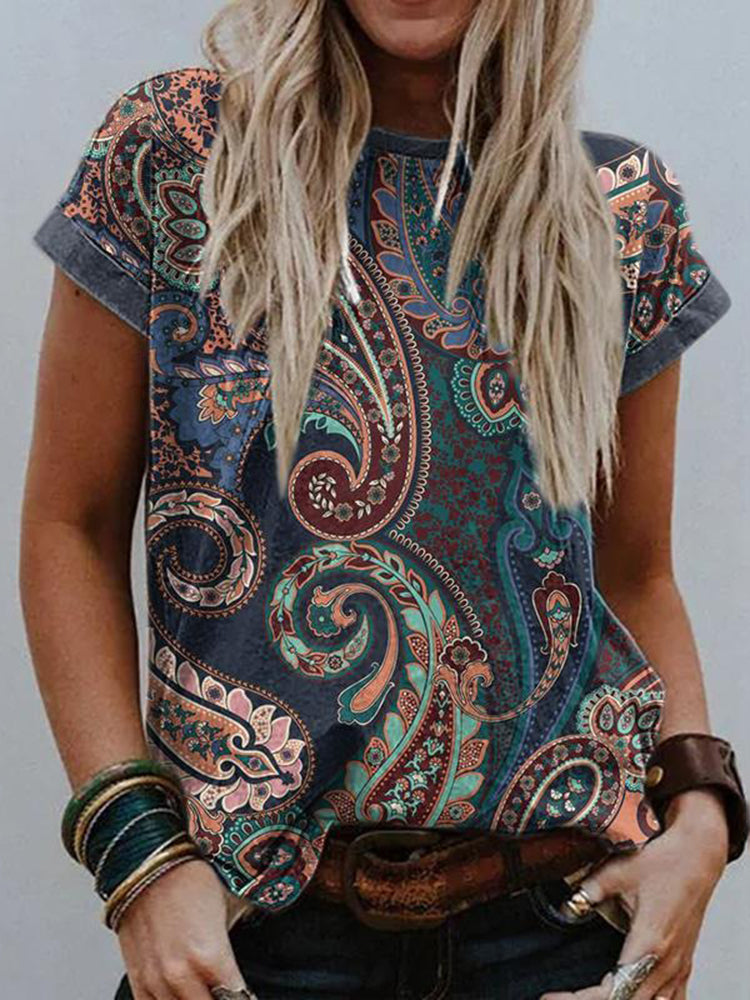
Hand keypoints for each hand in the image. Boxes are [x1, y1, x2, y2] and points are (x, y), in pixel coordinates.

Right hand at [116, 856, 252, 998]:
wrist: (146, 862)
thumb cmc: (190, 879)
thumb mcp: (231, 908)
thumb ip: (240, 943)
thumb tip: (252, 963)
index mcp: (212, 958)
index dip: (246, 997)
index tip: (248, 993)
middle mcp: (182, 977)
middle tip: (229, 991)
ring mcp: (156, 982)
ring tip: (207, 989)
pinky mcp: (137, 980)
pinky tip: (183, 994)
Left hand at [539, 789, 729, 999]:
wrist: (697, 859)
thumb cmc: (662, 864)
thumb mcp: (618, 872)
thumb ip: (589, 891)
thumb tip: (566, 908)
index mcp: (649, 944)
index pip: (613, 991)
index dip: (582, 999)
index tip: (554, 997)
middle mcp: (666, 963)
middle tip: (565, 996)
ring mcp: (678, 967)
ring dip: (621, 999)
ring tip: (590, 993)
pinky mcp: (684, 964)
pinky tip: (630, 994)